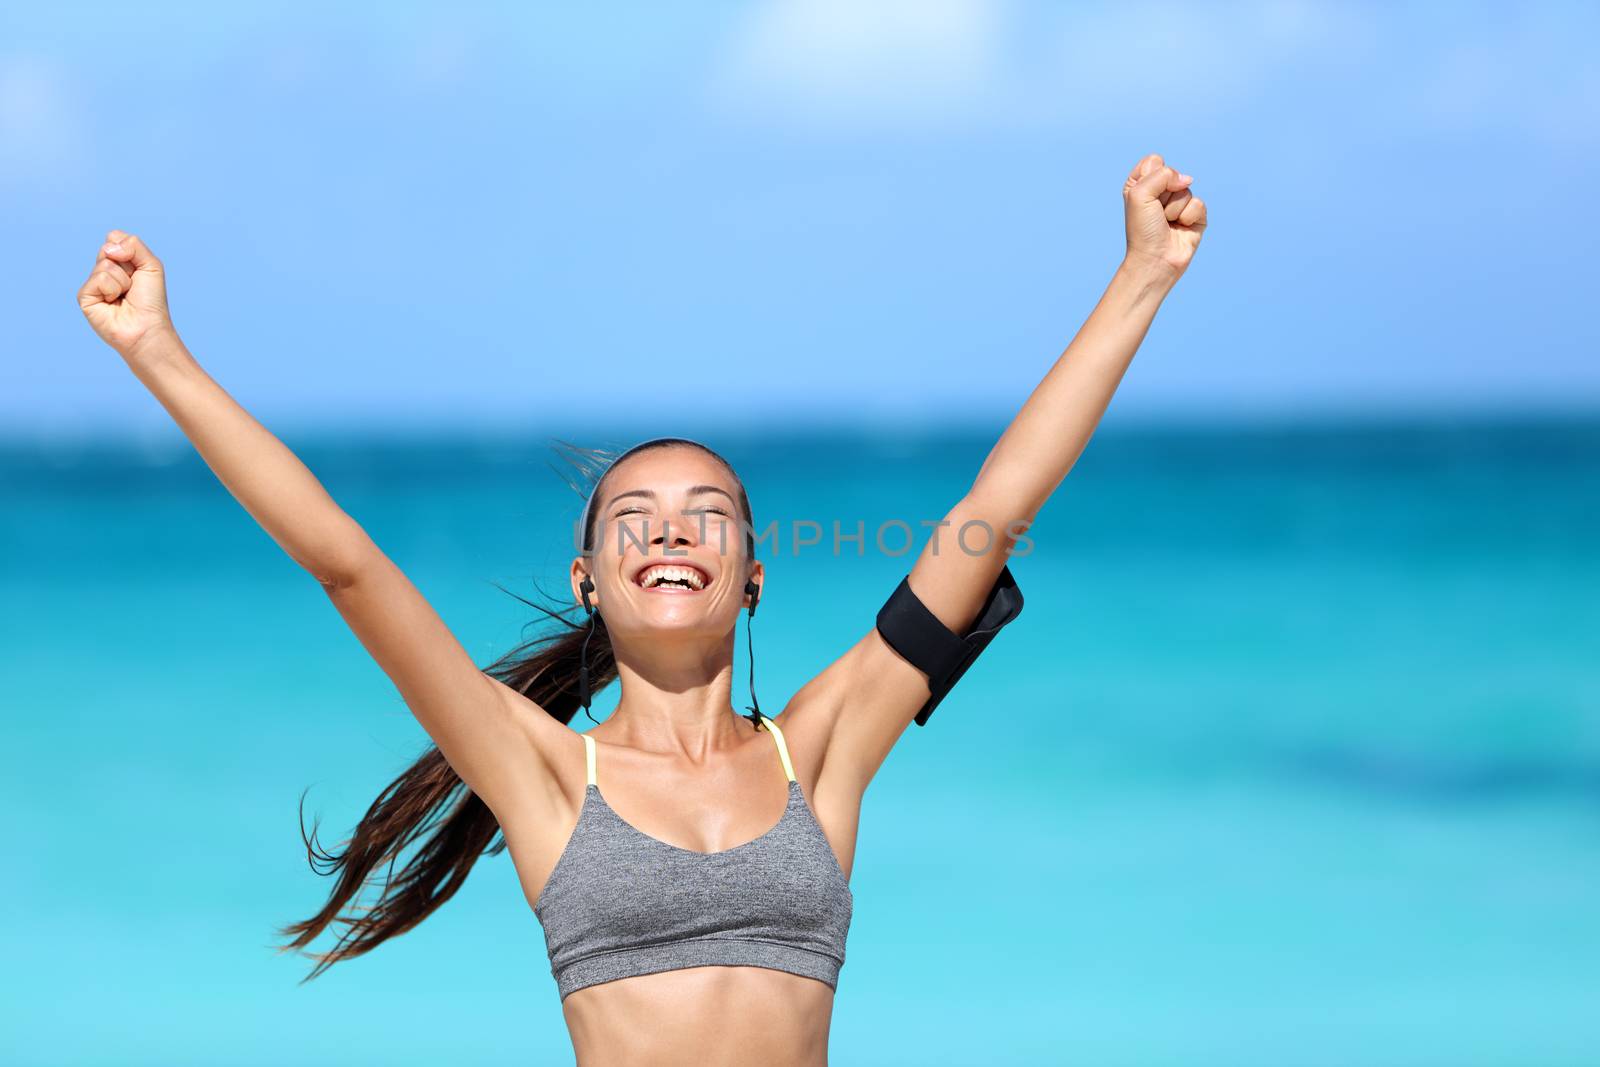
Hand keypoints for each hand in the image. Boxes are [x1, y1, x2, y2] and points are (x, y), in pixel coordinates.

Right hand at [77, 230, 178, 360]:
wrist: (147, 327)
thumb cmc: (151, 300)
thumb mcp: (151, 265)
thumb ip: (134, 244)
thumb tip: (109, 247)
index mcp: (118, 263)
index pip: (114, 238)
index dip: (129, 251)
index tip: (139, 271)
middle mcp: (103, 271)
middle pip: (107, 248)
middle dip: (127, 266)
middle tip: (133, 285)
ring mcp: (92, 284)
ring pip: (104, 263)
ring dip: (122, 280)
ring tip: (124, 296)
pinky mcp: (84, 296)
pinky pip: (98, 279)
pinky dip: (112, 289)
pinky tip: (113, 303)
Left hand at [1122, 154, 1206, 282]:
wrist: (1155, 260)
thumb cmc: (1142, 229)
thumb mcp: (1139, 193)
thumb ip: (1162, 173)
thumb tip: (1188, 179)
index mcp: (1141, 184)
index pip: (1155, 161)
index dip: (1153, 176)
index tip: (1144, 196)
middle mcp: (1160, 192)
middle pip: (1173, 174)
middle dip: (1164, 194)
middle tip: (1156, 213)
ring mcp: (1179, 204)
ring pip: (1187, 189)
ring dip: (1175, 209)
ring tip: (1167, 223)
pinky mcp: (1195, 216)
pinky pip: (1199, 203)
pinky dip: (1189, 216)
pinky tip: (1180, 228)